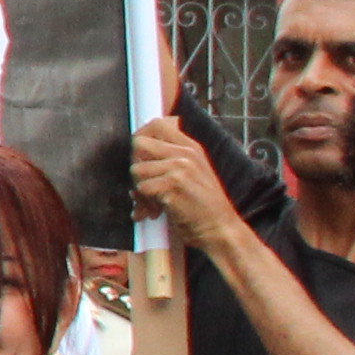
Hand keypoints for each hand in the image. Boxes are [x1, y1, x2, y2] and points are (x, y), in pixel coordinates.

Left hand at [128, 115, 231, 239]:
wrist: (220, 230)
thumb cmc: (203, 207)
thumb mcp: (193, 174)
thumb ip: (169, 161)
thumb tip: (135, 157)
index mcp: (191, 147)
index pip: (156, 124)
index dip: (140, 137)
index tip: (139, 157)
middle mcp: (186, 153)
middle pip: (138, 143)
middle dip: (134, 165)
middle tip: (143, 186)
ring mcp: (180, 168)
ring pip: (136, 170)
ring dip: (139, 191)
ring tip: (152, 205)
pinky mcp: (174, 185)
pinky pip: (141, 189)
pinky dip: (144, 204)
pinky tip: (155, 213)